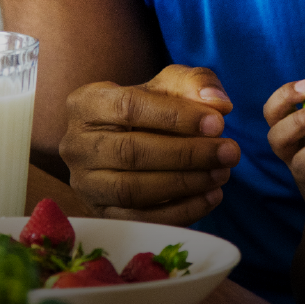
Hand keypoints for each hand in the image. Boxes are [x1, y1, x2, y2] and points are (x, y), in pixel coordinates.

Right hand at [58, 65, 239, 224]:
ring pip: (133, 190)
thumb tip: (218, 102)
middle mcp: (76, 144)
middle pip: (131, 152)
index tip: (218, 122)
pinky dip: (179, 212)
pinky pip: (139, 220)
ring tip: (222, 174)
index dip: (176, 116)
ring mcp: (84, 183)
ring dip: (185, 184)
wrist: (123, 141)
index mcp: (86, 103)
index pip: (129, 107)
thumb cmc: (148, 109)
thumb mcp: (168, 85)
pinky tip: (211, 196)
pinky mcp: (99, 213)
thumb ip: (194, 83)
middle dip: (187, 154)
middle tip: (229, 152)